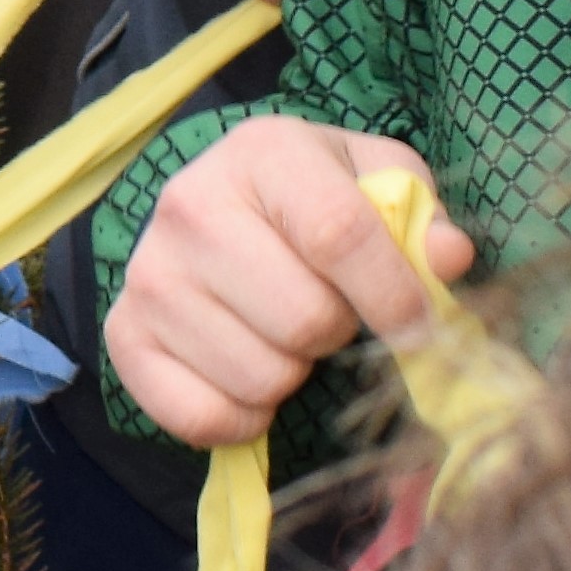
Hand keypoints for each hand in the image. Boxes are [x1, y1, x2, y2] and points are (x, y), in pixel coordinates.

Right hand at [102, 116, 455, 449]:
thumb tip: (447, 260)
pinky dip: (242, 418)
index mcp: (263, 152)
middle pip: (304, 319)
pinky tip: (246, 374)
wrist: (222, 211)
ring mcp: (148, 273)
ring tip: (282, 334)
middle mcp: (190, 205)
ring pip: (260, 377)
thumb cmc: (317, 198)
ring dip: (293, 374)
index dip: (394, 296)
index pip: (340, 235)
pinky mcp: (123, 335)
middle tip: (329, 314)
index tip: (420, 328)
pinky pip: (202, 418)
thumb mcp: (379, 184)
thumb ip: (421, 220)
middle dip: (338, 333)